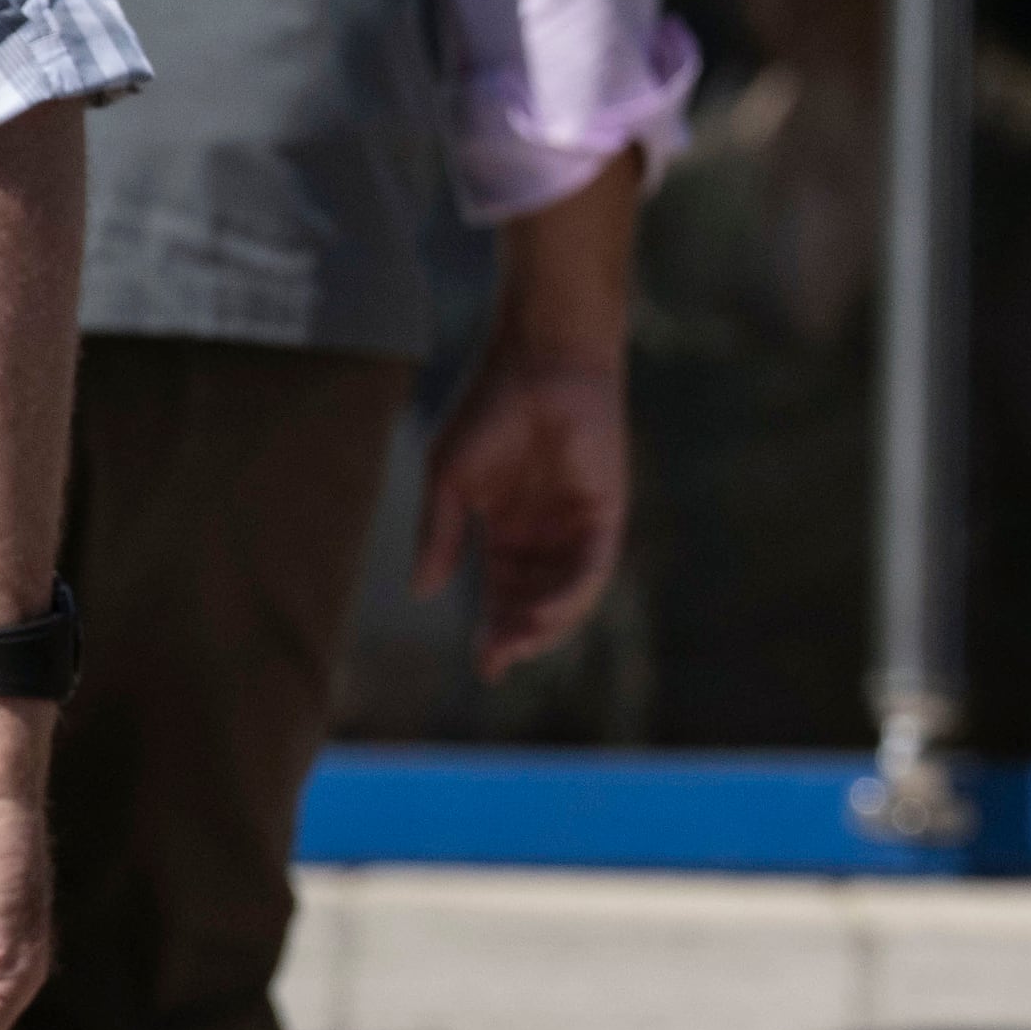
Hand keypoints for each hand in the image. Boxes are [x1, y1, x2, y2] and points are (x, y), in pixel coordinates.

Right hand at [419, 346, 629, 675]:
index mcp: (508, 529)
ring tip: (518, 642)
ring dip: (546, 623)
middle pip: (536, 601)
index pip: (504, 593)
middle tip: (498, 661)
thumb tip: (424, 593)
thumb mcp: (449, 480)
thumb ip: (439, 536)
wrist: (539, 362)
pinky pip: (593, 566)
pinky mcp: (606, 511)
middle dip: (519, 636)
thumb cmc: (491, 410)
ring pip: (568, 592)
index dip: (495, 630)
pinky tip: (545, 612)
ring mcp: (577, 524)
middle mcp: (546, 534)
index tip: (484, 666)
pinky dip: (572, 594)